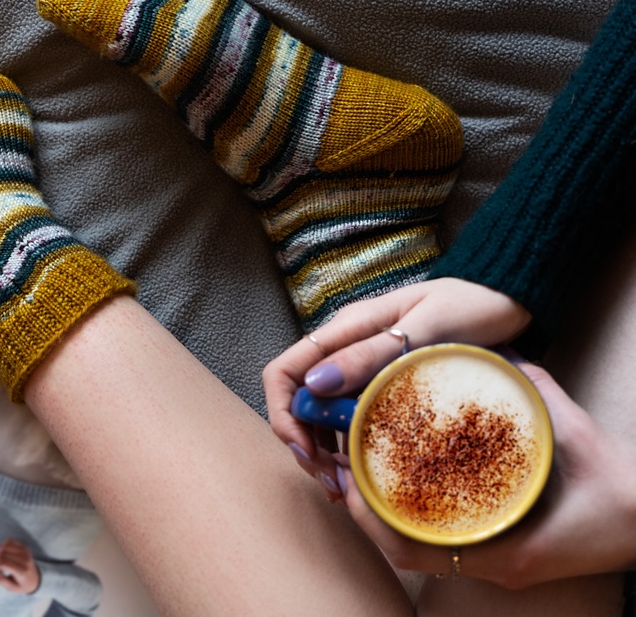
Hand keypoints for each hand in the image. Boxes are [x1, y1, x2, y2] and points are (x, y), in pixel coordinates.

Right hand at [0, 539, 40, 594]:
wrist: (35, 579)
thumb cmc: (21, 584)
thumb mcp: (11, 588)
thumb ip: (0, 579)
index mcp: (22, 571)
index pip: (4, 563)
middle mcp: (25, 560)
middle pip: (3, 554)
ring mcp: (25, 552)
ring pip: (5, 546)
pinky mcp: (24, 547)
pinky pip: (9, 541)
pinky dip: (2, 546)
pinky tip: (1, 554)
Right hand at [262, 278, 530, 488]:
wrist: (504, 299)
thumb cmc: (471, 306)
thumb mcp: (426, 327)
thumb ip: (372, 353)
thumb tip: (315, 383)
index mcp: (346, 330)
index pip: (284, 370)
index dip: (283, 413)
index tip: (306, 450)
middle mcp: (344, 349)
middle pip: (297, 400)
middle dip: (303, 443)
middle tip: (331, 482)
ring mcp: (361, 368)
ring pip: (319, 415)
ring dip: (322, 452)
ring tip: (344, 488)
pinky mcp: (381, 385)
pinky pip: (349, 419)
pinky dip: (347, 449)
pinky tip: (360, 475)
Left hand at [335, 361, 635, 587]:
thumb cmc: (618, 484)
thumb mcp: (568, 430)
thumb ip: (525, 388)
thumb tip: (490, 350)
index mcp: (505, 549)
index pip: (411, 547)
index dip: (370, 515)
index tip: (347, 478)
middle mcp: (494, 565)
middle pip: (406, 552)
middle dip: (366, 512)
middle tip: (341, 467)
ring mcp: (497, 566)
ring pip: (419, 553)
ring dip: (384, 517)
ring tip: (358, 473)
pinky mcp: (503, 559)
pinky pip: (443, 548)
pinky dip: (411, 520)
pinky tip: (397, 489)